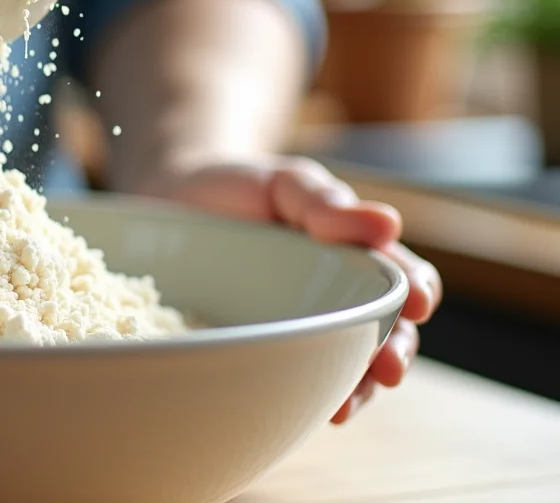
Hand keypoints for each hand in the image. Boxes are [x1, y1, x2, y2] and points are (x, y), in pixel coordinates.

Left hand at [146, 156, 442, 423]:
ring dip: (354, 389)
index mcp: (357, 256)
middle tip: (389, 369)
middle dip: (394, 353)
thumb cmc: (243, 189)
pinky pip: (292, 376)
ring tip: (345, 406)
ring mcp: (301, 327)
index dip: (418, 292)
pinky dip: (304, 395)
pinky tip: (303, 408)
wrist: (175, 202)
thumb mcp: (285, 184)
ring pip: (344, 364)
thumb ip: (325, 202)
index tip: (419, 304)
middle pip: (384, 333)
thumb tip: (389, 223)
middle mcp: (338, 298)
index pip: (403, 278)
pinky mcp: (262, 347)